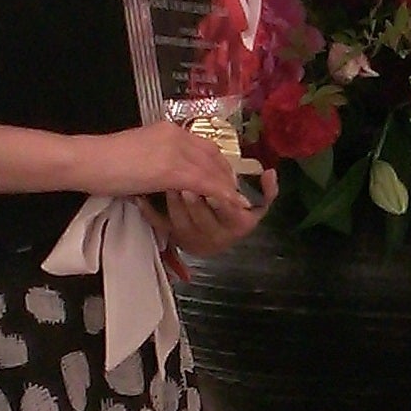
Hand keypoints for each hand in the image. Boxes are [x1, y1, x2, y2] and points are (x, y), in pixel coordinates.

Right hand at [80, 122, 247, 206]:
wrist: (87, 160)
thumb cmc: (104, 161)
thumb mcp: (139, 153)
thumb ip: (158, 158)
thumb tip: (167, 175)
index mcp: (168, 130)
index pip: (204, 145)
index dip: (218, 163)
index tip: (224, 178)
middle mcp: (176, 135)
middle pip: (213, 155)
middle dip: (227, 175)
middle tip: (235, 193)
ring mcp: (175, 151)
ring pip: (212, 169)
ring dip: (227, 187)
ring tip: (237, 202)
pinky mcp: (171, 170)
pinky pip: (205, 183)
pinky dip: (221, 194)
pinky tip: (231, 204)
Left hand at [145, 168, 277, 260]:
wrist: (212, 234)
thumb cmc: (235, 216)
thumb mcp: (257, 206)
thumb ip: (267, 191)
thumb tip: (270, 173)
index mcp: (238, 226)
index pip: (231, 215)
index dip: (222, 202)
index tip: (213, 186)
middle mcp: (216, 236)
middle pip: (203, 219)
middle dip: (195, 200)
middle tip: (185, 182)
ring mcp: (192, 237)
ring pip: (180, 223)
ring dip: (173, 202)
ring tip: (168, 183)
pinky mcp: (173, 236)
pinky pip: (159, 227)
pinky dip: (149, 213)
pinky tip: (140, 200)